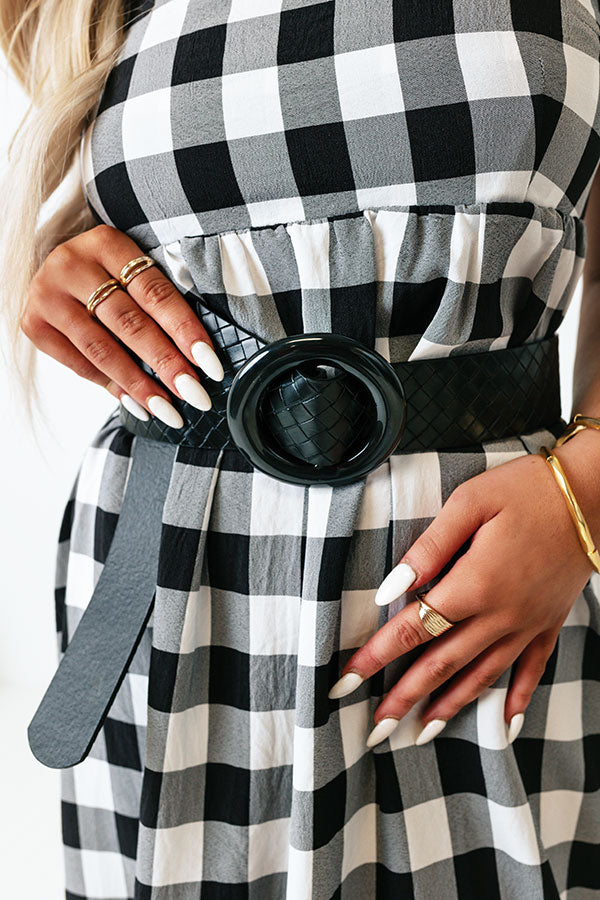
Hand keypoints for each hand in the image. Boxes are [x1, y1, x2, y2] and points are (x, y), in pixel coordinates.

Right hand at [20, 223, 223, 426]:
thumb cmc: (108, 274)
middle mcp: (72, 265)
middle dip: (167, 363)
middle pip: (129, 323)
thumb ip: (158, 302)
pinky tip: (137, 403)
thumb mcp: (133, 270)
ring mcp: (48, 295)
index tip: (210, 364)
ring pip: (102, 349)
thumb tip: (198, 359)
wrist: (56, 270)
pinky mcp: (33, 324)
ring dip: (140, 384)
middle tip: (195, 394)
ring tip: (168, 409)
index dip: (185, 330)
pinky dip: (112, 386)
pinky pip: (79, 364)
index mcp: (107, 243)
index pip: (154, 292)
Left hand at [328, 441, 598, 747]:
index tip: (345, 681)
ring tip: (421, 734)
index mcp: (474, 584)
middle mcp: (500, 615)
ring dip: (449, 708)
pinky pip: (531, 671)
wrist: (593, 494)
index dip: (376, 657)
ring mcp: (527, 624)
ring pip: (482, 676)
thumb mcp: (469, 503)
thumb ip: (429, 548)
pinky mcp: (548, 622)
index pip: (414, 629)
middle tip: (376, 731)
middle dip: (404, 699)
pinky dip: (515, 700)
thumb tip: (392, 588)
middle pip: (442, 665)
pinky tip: (503, 724)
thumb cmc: (525, 490)